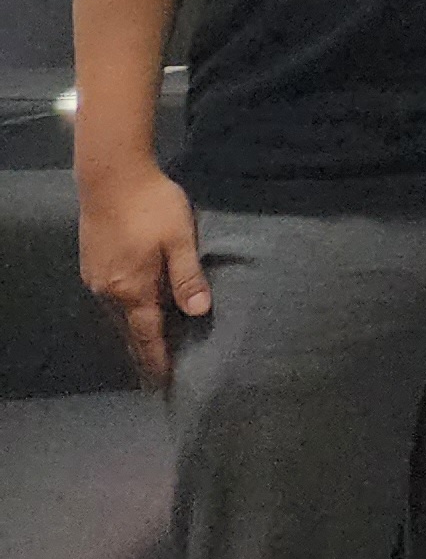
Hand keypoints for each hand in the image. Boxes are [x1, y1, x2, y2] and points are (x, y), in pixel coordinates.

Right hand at [77, 159, 206, 386]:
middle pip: (128, 332)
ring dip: (133, 335)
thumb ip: (188, 277)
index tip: (166, 382)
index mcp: (132, 289)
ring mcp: (96, 279)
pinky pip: (109, 302)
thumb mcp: (180, 239)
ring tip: (148, 351)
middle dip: (144, 354)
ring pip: (116, 318)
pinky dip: (124, 315)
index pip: (147, 335)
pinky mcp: (92, 265)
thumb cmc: (152, 205)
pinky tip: (134, 314)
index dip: (157, 359)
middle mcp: (108, 291)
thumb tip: (200, 313)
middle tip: (157, 377)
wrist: (111, 176)